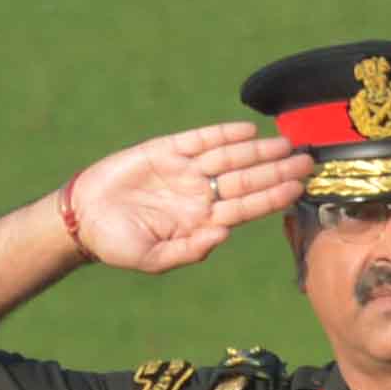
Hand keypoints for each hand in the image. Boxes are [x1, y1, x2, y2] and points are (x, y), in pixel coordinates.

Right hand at [60, 123, 312, 274]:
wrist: (82, 219)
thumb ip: (188, 249)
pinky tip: (247, 131)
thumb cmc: (118, 245)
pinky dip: (222, 134)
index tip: (299, 187)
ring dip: (258, 150)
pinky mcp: (165, 150)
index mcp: (201, 221)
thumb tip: (223, 234)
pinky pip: (200, 140)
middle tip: (308, 160)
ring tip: (286, 143)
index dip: (273, 197)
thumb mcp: (153, 258)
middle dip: (277, 170)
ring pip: (229, 157)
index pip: (246, 207)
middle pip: (247, 179)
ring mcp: (184, 171)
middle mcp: (199, 194)